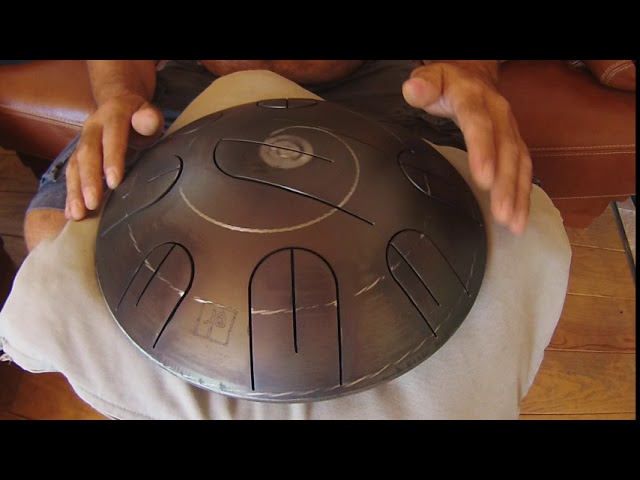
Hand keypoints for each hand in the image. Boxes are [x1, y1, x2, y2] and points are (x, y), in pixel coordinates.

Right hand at [65, 94, 163, 220]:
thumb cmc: (139, 117)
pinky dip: (71, 194)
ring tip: (77, 214)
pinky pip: (71, 174)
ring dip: (74, 191)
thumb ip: (149, 119)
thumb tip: (150, 120)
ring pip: (75, 166)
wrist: (119, 105)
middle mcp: (92, 128)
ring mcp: (83, 142)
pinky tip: (71, 212)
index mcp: (112, 115)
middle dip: (89, 180)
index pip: (112, 137)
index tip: (114, 183)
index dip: (112, 159)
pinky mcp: (78, 155)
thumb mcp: (148, 114)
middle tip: (92, 204)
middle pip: (88, 154)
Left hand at [402, 62, 531, 234]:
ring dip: (518, 194)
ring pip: (520, 163)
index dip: (483, 150)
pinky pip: (524, 169)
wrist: (474, 74)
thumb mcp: (433, 76)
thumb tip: (414, 88)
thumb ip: (424, 84)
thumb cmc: (450, 82)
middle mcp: (499, 114)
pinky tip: (520, 217)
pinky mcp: (515, 143)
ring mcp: (510, 129)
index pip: (479, 124)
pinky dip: (523, 194)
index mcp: (475, 98)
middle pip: (506, 150)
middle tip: (502, 213)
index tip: (483, 177)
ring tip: (513, 223)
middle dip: (506, 183)